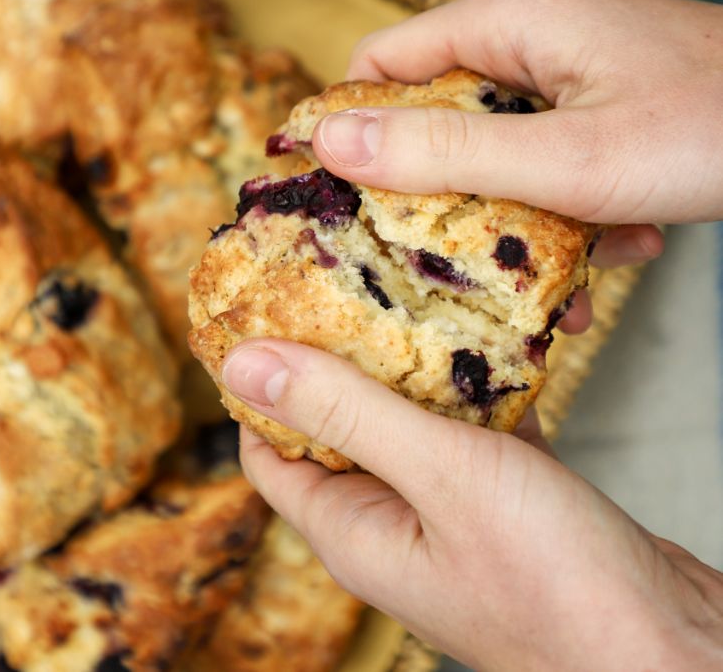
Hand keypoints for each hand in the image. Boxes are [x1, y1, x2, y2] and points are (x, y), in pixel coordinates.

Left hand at [223, 340, 722, 670]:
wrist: (672, 648)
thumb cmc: (556, 585)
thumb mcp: (439, 476)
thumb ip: (346, 413)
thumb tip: (246, 365)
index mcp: (350, 528)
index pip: (268, 450)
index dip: (259, 385)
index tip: (263, 315)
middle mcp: (389, 521)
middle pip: (337, 425)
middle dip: (339, 358)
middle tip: (344, 284)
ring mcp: (447, 511)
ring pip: (409, 420)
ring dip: (415, 365)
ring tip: (415, 295)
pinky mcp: (504, 500)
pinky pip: (471, 430)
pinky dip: (478, 389)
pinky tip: (494, 343)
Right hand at [313, 0, 722, 332]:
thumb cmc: (710, 129)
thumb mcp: (563, 158)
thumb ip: (442, 153)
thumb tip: (331, 144)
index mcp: (505, 20)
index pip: (378, 66)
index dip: (346, 131)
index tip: (333, 203)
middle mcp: (528, 35)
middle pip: (434, 116)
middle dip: (442, 195)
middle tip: (444, 259)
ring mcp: (567, 69)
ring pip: (493, 150)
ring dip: (511, 216)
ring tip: (550, 271)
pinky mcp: (599, 103)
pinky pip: (544, 158)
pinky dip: (563, 208)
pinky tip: (611, 245)